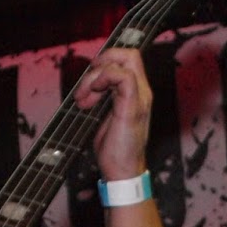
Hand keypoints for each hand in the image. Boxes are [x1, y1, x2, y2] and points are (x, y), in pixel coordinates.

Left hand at [73, 47, 152, 183]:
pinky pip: (122, 76)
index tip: (89, 82)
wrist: (122, 172)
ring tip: (84, 97)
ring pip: (125, 60)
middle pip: (129, 54)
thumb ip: (102, 96)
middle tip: (87, 86)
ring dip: (96, 75)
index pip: (127, 60)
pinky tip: (91, 96)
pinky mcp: (133, 106)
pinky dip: (103, 79)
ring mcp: (140, 98)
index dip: (106, 61)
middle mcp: (142, 92)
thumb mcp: (105, 115)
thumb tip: (89, 84)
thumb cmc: (114, 149)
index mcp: (136, 93)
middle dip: (102, 62)